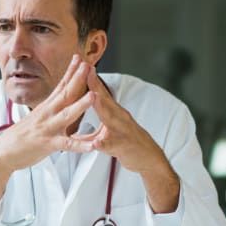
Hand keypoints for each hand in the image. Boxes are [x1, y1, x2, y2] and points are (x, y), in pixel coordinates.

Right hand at [0, 55, 97, 206]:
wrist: (3, 152)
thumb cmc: (21, 136)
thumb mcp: (36, 118)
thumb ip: (50, 109)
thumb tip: (58, 101)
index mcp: (46, 107)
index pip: (60, 85)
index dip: (70, 71)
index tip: (79, 58)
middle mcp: (47, 114)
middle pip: (65, 93)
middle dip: (78, 79)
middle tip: (88, 65)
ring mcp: (48, 128)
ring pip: (67, 115)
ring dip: (81, 105)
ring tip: (94, 96)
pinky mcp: (48, 144)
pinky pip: (67, 145)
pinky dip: (80, 145)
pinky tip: (92, 145)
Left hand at [84, 69, 179, 212]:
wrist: (150, 159)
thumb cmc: (128, 144)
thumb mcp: (109, 133)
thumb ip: (92, 130)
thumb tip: (75, 128)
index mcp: (114, 114)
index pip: (101, 95)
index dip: (92, 81)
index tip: (82, 66)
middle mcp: (119, 118)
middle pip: (106, 100)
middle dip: (95, 86)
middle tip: (86, 70)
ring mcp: (122, 131)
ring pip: (111, 118)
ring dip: (102, 107)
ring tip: (92, 97)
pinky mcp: (123, 147)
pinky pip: (112, 145)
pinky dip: (104, 143)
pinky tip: (96, 142)